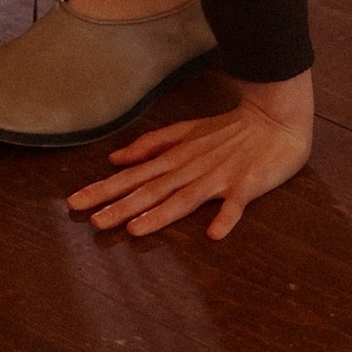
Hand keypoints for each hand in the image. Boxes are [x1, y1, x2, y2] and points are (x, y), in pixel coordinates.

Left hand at [66, 72, 313, 241]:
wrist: (275, 118)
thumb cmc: (229, 128)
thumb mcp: (186, 131)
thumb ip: (152, 145)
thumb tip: (116, 158)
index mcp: (176, 157)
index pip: (134, 176)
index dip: (105, 189)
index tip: (75, 202)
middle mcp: (191, 168)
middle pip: (152, 189)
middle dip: (122, 205)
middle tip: (94, 222)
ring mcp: (218, 178)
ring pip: (185, 198)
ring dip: (160, 214)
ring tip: (136, 230)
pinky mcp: (246, 185)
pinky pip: (235, 205)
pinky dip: (225, 218)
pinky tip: (214, 234)